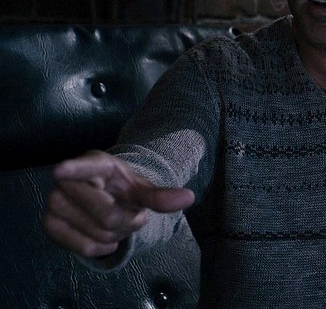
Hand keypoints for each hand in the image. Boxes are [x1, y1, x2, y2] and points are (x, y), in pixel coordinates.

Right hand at [42, 149, 194, 257]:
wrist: (103, 196)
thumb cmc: (122, 188)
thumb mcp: (143, 188)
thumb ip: (161, 195)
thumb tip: (189, 197)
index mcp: (95, 163)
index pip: (83, 167)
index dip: (73, 170)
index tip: (61, 171)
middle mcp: (67, 181)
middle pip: (107, 216)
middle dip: (128, 222)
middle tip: (130, 213)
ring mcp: (54, 203)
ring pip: (98, 234)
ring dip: (117, 234)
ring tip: (117, 221)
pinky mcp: (49, 225)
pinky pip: (84, 248)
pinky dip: (102, 247)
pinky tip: (105, 236)